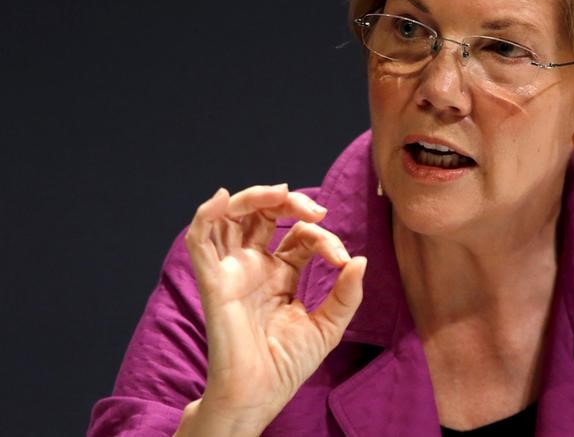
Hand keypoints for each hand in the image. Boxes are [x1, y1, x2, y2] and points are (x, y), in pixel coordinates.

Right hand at [178, 184, 365, 434]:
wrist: (260, 394)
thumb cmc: (287, 365)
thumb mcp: (328, 326)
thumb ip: (346, 294)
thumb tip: (360, 260)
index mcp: (280, 274)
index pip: (299, 236)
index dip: (322, 237)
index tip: (342, 258)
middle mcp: (254, 266)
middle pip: (262, 214)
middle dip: (287, 202)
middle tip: (315, 210)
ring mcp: (232, 271)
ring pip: (231, 218)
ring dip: (252, 197)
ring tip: (279, 193)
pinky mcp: (214, 281)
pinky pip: (199, 242)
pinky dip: (205, 216)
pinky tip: (221, 199)